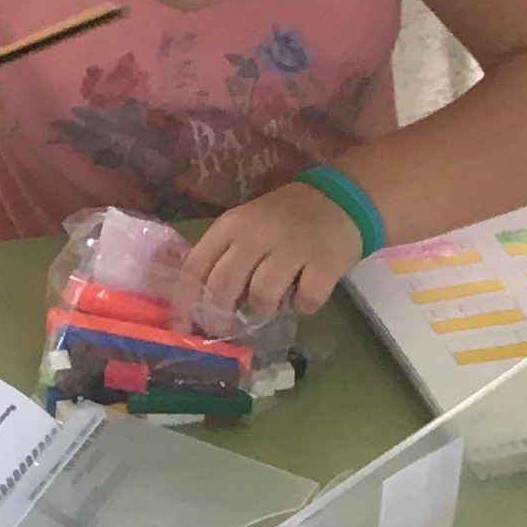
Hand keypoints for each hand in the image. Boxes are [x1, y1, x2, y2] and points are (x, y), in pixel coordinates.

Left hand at [184, 177, 365, 320]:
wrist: (339, 200)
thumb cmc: (284, 219)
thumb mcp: (246, 225)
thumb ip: (223, 256)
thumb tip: (202, 303)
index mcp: (232, 224)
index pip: (196, 266)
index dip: (187, 302)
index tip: (187, 327)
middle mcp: (258, 234)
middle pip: (224, 286)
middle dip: (222, 313)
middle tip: (231, 321)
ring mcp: (292, 249)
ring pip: (261, 298)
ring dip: (263, 309)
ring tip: (271, 302)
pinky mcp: (324, 264)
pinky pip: (304, 301)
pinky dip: (303, 305)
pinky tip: (304, 293)